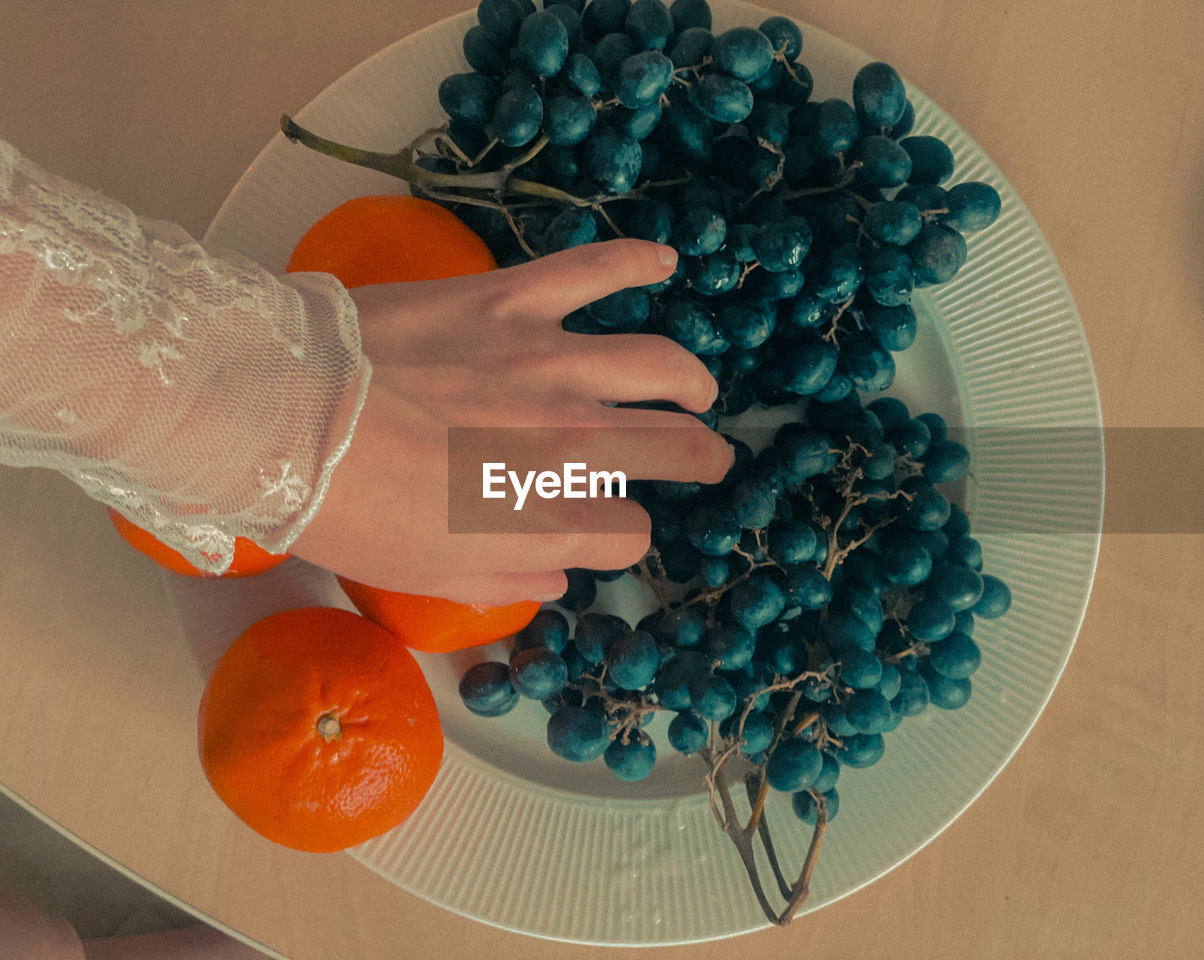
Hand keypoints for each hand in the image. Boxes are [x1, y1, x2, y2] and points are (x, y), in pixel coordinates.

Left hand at [290, 239, 731, 602]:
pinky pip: (591, 272)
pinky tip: (664, 261)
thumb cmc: (349, 508)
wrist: (281, 414)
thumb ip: (506, 577)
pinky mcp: (511, 302)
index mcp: (547, 516)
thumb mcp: (426, 574)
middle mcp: (568, 441)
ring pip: (656, 365)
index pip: (624, 533)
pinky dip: (635, 262)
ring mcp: (546, 364)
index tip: (598, 533)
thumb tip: (555, 572)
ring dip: (688, 380)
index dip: (617, 539)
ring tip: (697, 388)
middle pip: (669, 448)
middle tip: (707, 456)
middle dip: (698, 459)